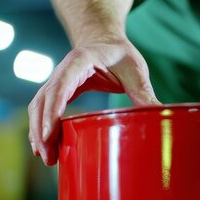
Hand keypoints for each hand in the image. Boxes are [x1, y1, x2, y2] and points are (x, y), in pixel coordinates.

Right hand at [28, 37, 160, 165]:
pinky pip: (44, 109)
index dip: (53, 109)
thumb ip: (144, 91)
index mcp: (80, 60)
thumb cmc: (121, 54)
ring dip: (38, 131)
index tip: (49, 133)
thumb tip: (161, 114)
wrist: (105, 41)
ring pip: (39, 106)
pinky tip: (45, 147)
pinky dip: (41, 127)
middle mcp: (63, 70)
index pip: (61, 85)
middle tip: (49, 156)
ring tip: (47, 158)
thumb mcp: (136, 70)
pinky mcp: (58, 91)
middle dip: (42, 129)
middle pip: (44, 100)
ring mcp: (57, 81)